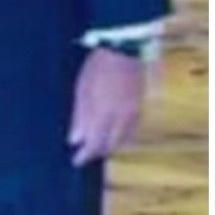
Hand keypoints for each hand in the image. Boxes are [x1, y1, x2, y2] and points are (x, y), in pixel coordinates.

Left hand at [67, 47, 145, 166]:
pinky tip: (112, 134)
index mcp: (104, 115)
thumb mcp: (82, 92)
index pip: (95, 146)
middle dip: (97, 152)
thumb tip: (74, 141)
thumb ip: (79, 117)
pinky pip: (131, 131)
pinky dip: (120, 137)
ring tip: (96, 145)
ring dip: (109, 145)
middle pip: (110, 146)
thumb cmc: (97, 69)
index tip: (75, 161)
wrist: (124, 52)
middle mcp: (121, 120)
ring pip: (122, 141)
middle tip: (85, 154)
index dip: (85, 156)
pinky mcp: (140, 109)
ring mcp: (133, 115)